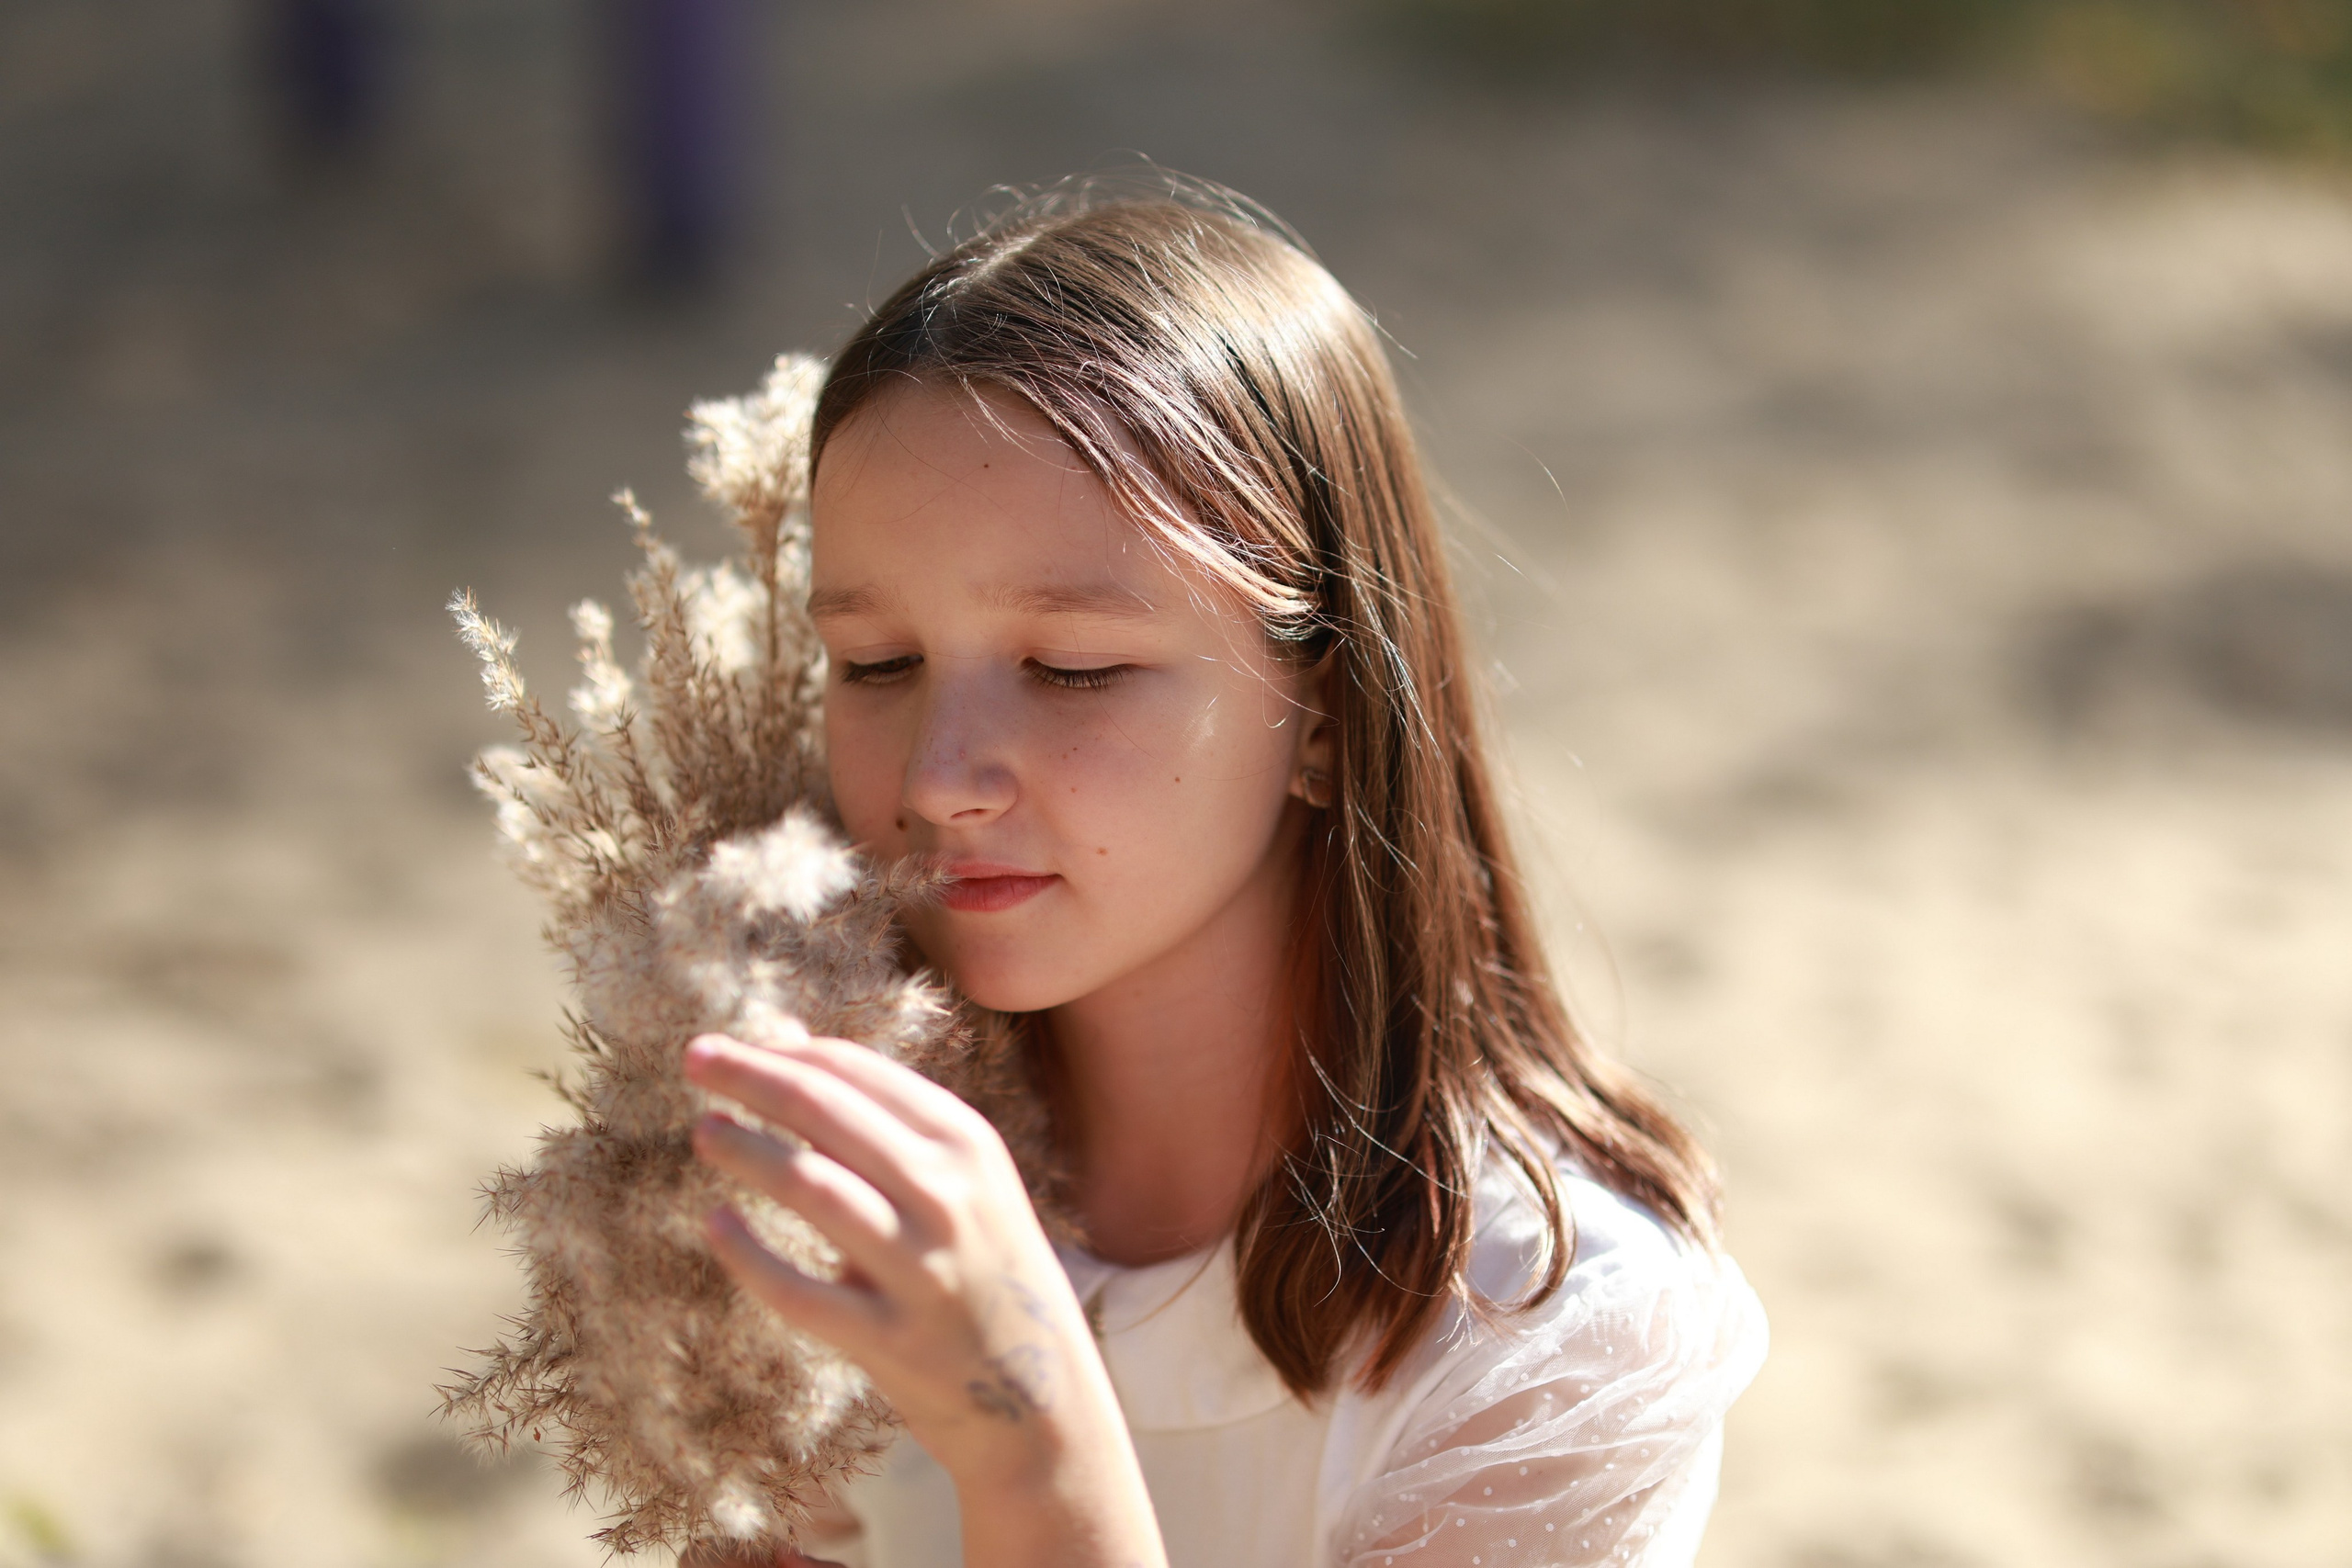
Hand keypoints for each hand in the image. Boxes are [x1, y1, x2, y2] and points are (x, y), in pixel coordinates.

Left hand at [684, 1032, 1166, 1567]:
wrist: (1042, 1398)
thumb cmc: (984, 1271)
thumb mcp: (960, 1184)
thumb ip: (881, 1121)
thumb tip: (784, 1043)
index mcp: (967, 1143)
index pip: (856, 1072)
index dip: (784, 1052)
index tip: (734, 1046)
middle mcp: (947, 1195)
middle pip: (825, 1111)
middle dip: (751, 1078)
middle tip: (694, 1058)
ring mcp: (920, 1268)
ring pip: (808, 1186)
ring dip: (744, 1150)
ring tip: (704, 1132)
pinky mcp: (889, 1339)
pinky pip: (795, 1289)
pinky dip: (746, 1253)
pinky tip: (716, 1225)